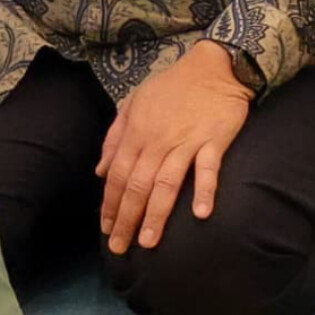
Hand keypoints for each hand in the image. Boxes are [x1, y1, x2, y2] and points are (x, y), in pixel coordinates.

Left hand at [98, 40, 253, 253]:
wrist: (214, 66)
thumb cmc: (172, 86)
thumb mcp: (134, 102)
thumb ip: (115, 136)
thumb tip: (100, 170)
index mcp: (136, 133)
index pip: (117, 175)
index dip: (110, 204)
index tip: (106, 230)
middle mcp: (157, 141)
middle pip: (137, 185)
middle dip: (126, 219)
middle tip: (121, 248)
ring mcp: (186, 141)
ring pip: (166, 183)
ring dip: (156, 214)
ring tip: (149, 242)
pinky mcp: (214, 141)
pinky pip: (208, 168)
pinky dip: (204, 190)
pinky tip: (201, 214)